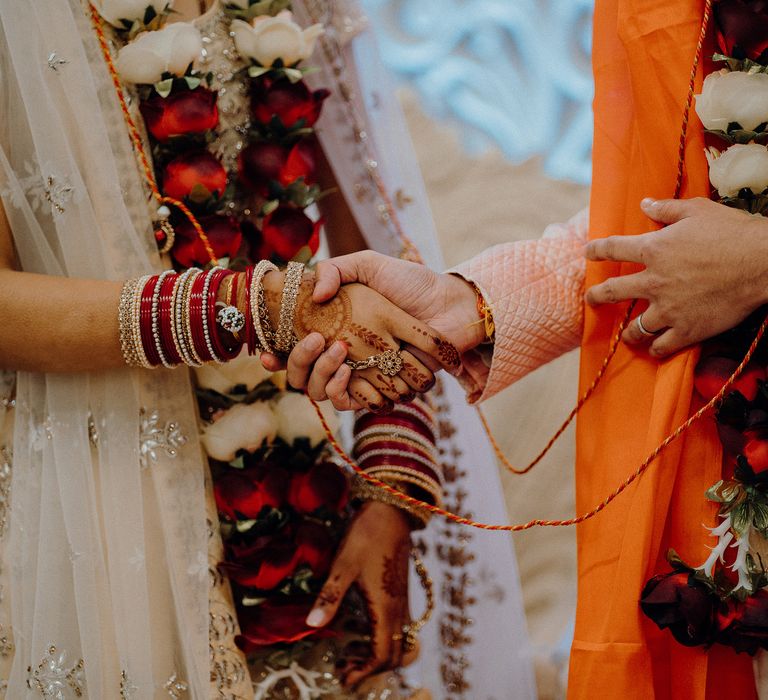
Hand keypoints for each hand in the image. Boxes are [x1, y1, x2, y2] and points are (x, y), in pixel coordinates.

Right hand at [263, 252, 481, 407]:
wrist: (451, 304)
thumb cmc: (413, 284)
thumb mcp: (370, 265)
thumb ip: (337, 269)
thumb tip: (315, 296)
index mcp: (334, 329)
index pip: (293, 348)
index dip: (274, 354)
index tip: (265, 351)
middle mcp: (343, 355)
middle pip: (301, 377)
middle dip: (298, 363)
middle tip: (314, 342)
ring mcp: (363, 374)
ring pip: (323, 393)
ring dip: (321, 377)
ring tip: (338, 353)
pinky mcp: (385, 387)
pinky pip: (356, 403)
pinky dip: (346, 392)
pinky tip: (348, 372)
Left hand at [305, 502, 414, 687]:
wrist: (391, 510)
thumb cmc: (367, 535)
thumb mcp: (343, 565)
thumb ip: (329, 597)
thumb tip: (311, 625)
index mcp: (386, 607)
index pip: (383, 654)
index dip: (364, 671)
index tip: (343, 677)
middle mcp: (399, 609)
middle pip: (395, 654)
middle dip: (371, 668)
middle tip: (344, 669)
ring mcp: (402, 600)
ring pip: (400, 642)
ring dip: (379, 655)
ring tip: (351, 653)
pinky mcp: (400, 591)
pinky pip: (400, 627)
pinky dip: (384, 639)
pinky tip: (362, 630)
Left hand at [585, 197, 767, 356]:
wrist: (762, 263)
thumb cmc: (731, 232)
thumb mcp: (698, 210)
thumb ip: (667, 208)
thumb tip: (645, 204)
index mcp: (653, 250)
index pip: (613, 249)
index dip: (597, 250)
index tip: (588, 253)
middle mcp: (653, 282)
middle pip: (612, 292)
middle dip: (597, 296)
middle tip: (590, 299)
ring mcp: (668, 309)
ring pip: (635, 328)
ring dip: (628, 333)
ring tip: (627, 335)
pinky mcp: (687, 329)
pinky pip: (662, 346)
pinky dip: (656, 348)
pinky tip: (655, 348)